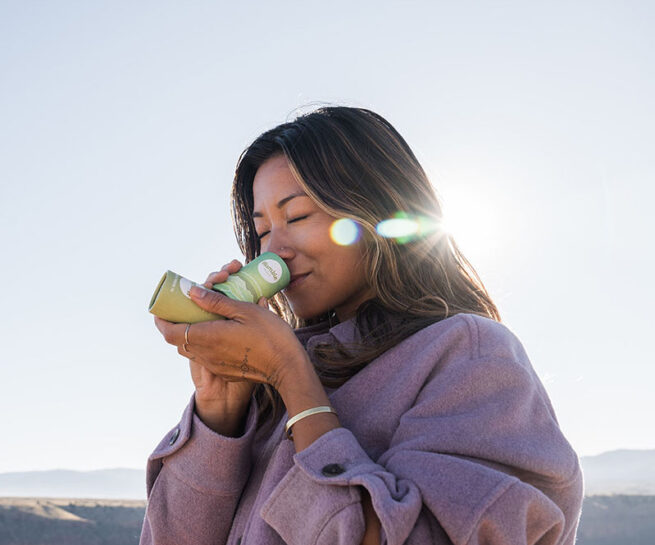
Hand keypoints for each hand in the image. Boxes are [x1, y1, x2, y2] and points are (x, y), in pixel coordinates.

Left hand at [154, 261, 304, 392]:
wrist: (286, 367)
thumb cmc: (269, 336)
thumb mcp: (245, 311)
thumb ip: (217, 301)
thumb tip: (193, 292)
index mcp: (207, 337)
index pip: (170, 332)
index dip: (162, 321)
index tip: (162, 310)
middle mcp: (206, 354)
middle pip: (178, 341)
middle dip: (177, 325)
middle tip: (185, 309)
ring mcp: (215, 365)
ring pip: (192, 349)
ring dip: (191, 334)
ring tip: (203, 319)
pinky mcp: (225, 371)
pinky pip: (206, 357)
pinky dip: (205, 344)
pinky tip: (221, 332)